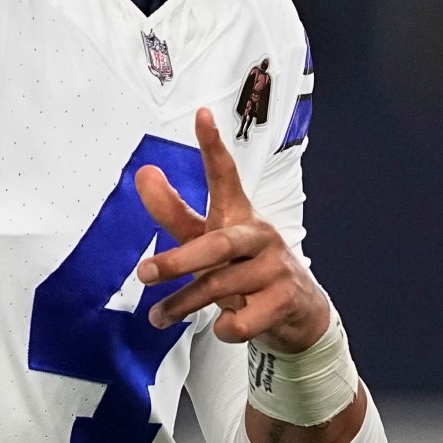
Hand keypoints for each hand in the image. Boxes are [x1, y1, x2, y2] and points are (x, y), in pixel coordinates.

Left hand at [134, 108, 331, 353]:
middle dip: (178, 260)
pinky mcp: (284, 300)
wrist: (298, 313)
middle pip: (216, 243)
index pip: (225, 175)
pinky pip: (242, 320)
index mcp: (239, 215)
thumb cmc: (245, 268)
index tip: (201, 115)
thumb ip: (175, 213)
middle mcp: (257, 236)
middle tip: (144, 272)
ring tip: (156, 316)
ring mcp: (274, 267)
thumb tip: (144, 175)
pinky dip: (225, 327)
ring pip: (220, 286)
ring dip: (182, 305)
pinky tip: (222, 326)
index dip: (213, 145)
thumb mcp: (210, 242)